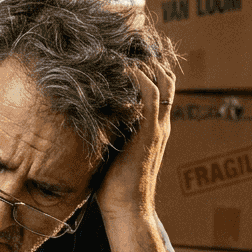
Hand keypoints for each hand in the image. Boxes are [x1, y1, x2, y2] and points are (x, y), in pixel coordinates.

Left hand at [95, 60, 175, 221]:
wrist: (126, 209)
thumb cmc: (114, 188)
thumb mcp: (110, 152)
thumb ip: (107, 134)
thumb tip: (85, 120)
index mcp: (152, 129)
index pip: (160, 89)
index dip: (150, 68)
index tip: (130, 52)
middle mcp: (159, 125)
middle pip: (167, 80)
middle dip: (152, 58)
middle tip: (131, 42)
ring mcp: (157, 128)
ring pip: (163, 83)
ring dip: (147, 62)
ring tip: (129, 49)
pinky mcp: (150, 133)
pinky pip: (151, 97)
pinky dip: (141, 79)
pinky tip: (127, 69)